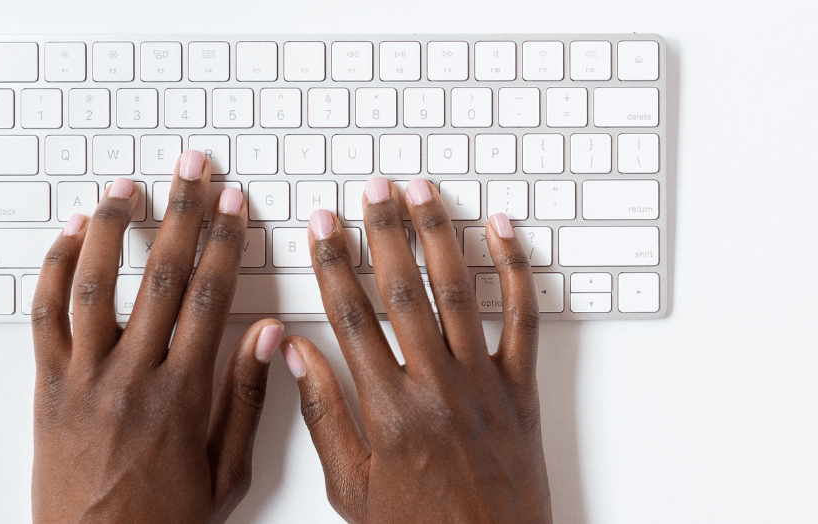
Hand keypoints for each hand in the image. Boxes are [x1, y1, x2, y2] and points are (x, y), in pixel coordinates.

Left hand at [30, 151, 281, 522]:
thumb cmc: (164, 518)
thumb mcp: (226, 469)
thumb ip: (245, 398)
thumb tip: (267, 335)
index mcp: (184, 394)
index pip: (211, 298)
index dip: (225, 243)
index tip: (233, 205)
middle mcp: (133, 376)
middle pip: (164, 277)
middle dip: (184, 214)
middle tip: (194, 170)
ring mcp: (85, 378)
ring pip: (99, 285)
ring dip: (115, 228)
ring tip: (129, 187)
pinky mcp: (48, 387)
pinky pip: (47, 317)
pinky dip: (57, 270)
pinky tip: (72, 235)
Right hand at [282, 177, 551, 522]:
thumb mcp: (352, 485)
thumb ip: (323, 415)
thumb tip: (293, 354)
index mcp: (387, 411)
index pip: (350, 316)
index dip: (333, 263)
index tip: (323, 226)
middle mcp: (435, 387)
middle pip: (403, 290)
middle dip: (384, 231)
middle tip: (373, 189)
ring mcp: (483, 384)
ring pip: (458, 291)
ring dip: (438, 234)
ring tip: (423, 191)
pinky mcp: (521, 389)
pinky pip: (523, 317)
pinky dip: (515, 268)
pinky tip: (501, 230)